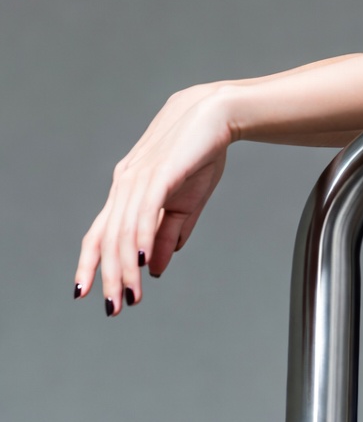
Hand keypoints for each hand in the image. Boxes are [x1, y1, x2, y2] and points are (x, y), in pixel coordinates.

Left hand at [74, 84, 233, 314]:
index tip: (85, 295)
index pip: (101, 232)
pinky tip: (142, 260)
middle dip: (108, 276)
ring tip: (132, 294)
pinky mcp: (160, 171)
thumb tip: (154, 268)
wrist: (218, 113)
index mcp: (128, 189)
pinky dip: (141, 236)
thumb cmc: (201, 153)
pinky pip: (144, 209)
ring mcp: (140, 176)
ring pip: (123, 229)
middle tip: (114, 307)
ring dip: (125, 266)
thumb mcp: (187, 201)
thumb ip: (169, 232)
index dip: (91, 263)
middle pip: (107, 236)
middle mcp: (125, 182)